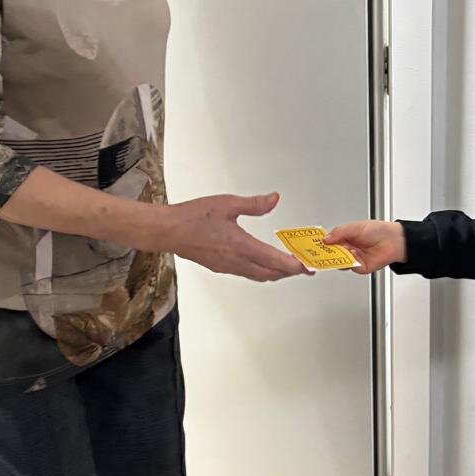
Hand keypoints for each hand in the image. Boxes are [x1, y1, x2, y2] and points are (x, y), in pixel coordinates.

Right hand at [163, 193, 307, 281]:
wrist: (168, 231)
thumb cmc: (192, 217)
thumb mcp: (226, 203)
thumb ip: (253, 204)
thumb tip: (274, 199)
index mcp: (239, 245)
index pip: (272, 260)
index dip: (292, 265)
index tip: (306, 266)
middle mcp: (235, 261)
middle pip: (268, 273)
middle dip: (288, 272)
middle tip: (303, 268)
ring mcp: (227, 266)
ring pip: (257, 276)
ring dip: (274, 273)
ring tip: (288, 267)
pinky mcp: (219, 267)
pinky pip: (246, 273)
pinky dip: (261, 271)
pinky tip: (262, 264)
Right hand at [323, 220, 406, 275]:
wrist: (394, 241)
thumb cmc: (378, 230)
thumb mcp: (355, 227)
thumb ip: (339, 232)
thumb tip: (325, 239)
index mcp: (345, 237)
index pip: (329, 242)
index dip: (322, 244)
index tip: (314, 245)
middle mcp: (348, 249)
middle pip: (332, 254)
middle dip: (327, 253)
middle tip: (322, 252)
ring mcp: (354, 259)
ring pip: (340, 262)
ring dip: (340, 257)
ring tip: (343, 250)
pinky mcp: (360, 267)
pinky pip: (351, 268)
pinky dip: (351, 263)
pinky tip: (355, 254)